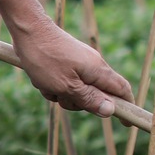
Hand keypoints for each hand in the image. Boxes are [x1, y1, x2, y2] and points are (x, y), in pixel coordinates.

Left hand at [10, 19, 129, 116]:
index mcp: (98, 70)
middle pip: (95, 94)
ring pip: (76, 90)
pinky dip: (52, 85)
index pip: (122, 90)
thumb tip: (111, 111)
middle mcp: (93, 65)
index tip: (127, 124)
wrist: (27, 29)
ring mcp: (80, 62)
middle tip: (61, 95)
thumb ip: (89, 99)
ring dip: (60, 93)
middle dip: (77, 102)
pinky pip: (64, 82)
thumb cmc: (45, 58)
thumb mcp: (66, 85)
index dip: (125, 107)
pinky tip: (40, 78)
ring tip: (46, 84)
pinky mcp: (67, 61)